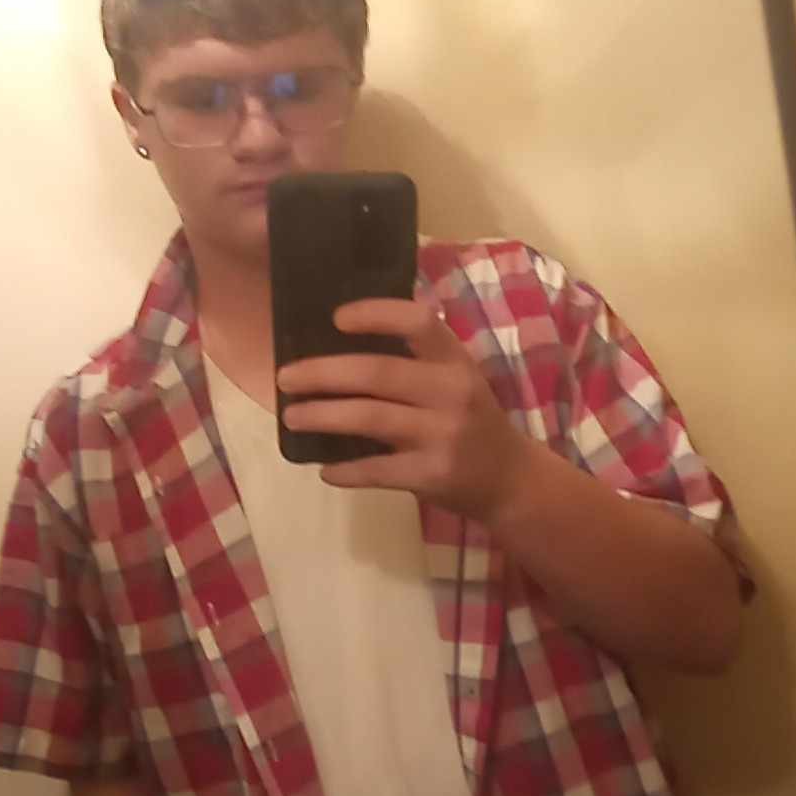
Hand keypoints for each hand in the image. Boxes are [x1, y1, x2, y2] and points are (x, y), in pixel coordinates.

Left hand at [276, 297, 526, 520]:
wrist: (510, 480)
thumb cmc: (472, 422)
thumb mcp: (457, 380)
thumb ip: (415, 363)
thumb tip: (337, 349)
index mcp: (456, 362)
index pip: (417, 322)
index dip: (375, 315)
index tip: (336, 319)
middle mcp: (452, 393)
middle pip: (377, 373)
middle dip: (322, 373)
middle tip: (285, 378)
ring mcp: (442, 436)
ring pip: (369, 418)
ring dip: (322, 416)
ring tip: (292, 417)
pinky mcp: (432, 475)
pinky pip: (376, 470)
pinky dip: (345, 470)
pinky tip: (325, 469)